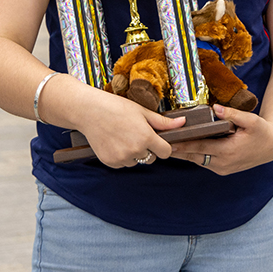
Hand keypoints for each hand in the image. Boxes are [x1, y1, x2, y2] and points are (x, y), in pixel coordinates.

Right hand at [66, 83, 185, 168]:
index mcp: (146, 137)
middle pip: (152, 158)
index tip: (158, 139)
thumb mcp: (142, 111)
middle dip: (149, 149)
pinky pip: (123, 164)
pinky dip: (122, 156)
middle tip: (138, 133)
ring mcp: (121, 158)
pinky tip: (116, 142)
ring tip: (125, 136)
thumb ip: (163, 122)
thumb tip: (183, 123)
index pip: (165, 152)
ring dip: (135, 153)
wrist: (90, 111)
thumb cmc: (117, 107)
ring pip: (137, 162)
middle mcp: (135, 151)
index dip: (164, 146)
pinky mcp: (110, 163)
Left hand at [168, 104, 272, 175]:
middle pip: (194, 156)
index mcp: (228, 151)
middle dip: (177, 150)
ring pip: (197, 160)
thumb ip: (232, 114)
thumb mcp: (251, 120)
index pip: (199, 147)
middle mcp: (222, 163)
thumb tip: (216, 108)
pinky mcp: (223, 169)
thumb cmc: (261, 131)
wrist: (272, 146)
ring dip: (183, 153)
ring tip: (167, 144)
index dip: (182, 143)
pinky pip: (203, 162)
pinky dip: (193, 155)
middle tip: (161, 142)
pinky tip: (183, 148)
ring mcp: (222, 168)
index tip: (168, 140)